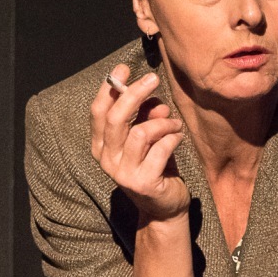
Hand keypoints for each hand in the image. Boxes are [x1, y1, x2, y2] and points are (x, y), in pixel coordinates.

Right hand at [92, 66, 189, 221]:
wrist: (164, 208)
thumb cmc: (155, 167)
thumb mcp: (148, 138)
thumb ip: (146, 118)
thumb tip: (153, 100)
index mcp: (101, 146)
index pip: (98, 112)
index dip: (109, 88)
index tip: (123, 68)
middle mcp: (107, 160)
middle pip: (116, 118)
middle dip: (135, 94)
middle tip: (153, 78)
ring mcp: (123, 173)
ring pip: (141, 133)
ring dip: (162, 122)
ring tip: (174, 124)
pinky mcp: (143, 183)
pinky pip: (161, 149)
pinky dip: (173, 138)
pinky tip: (179, 137)